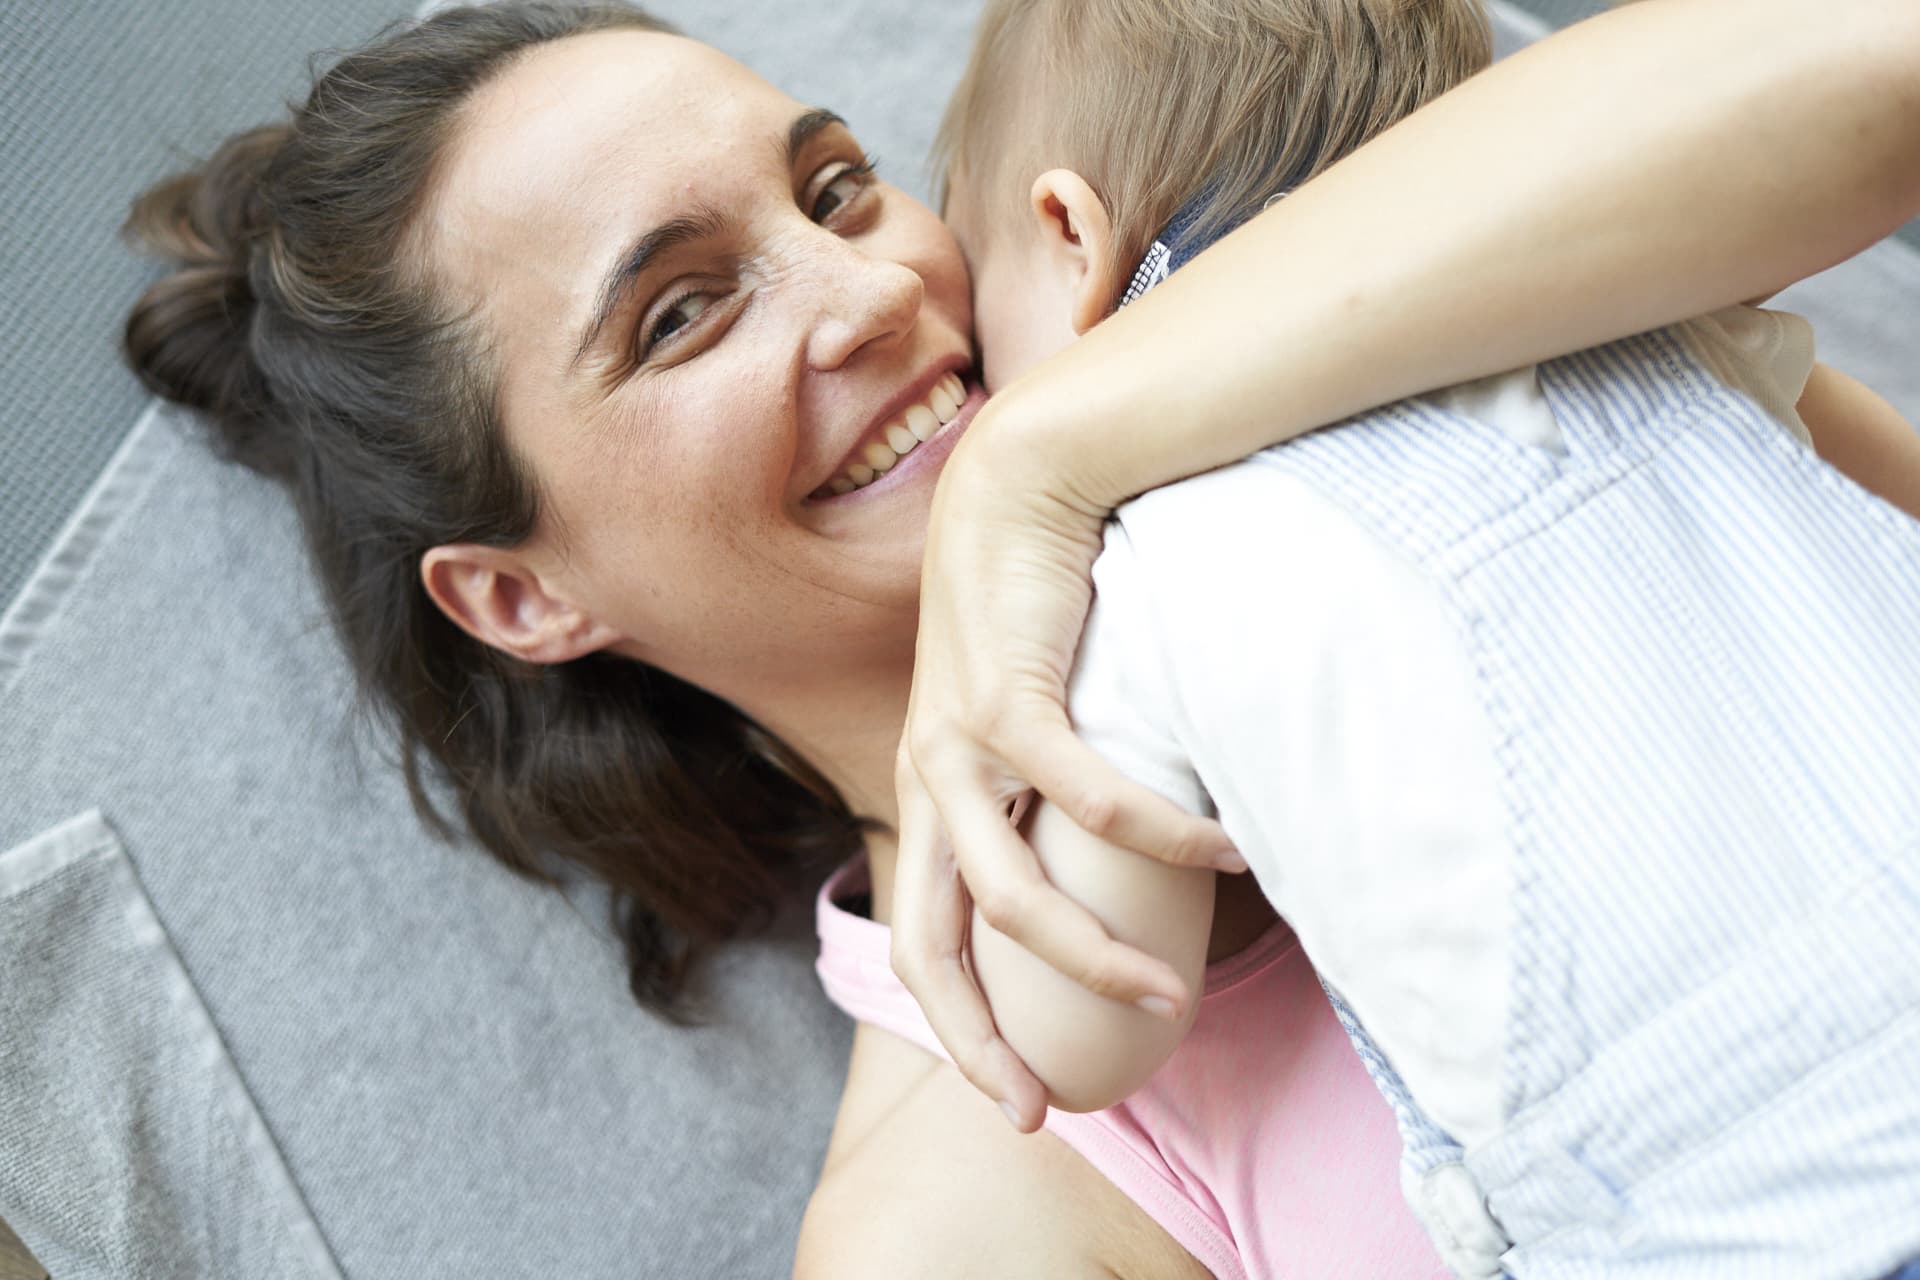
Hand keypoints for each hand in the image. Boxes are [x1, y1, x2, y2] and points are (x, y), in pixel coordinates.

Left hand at [890, 391, 1242, 1131]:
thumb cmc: (1043, 602)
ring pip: (1008, 894)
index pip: (921, 935)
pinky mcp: (1007, 693)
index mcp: (928, 792)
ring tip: (1160, 998)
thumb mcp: (1034, 712)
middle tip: (1045, 1107)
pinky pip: (1084, 795)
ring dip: (1088, 957)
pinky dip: (1153, 835)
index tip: (1024, 1094)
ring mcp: (957, 740)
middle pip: (932, 942)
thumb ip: (1057, 788)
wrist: (1024, 479)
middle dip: (982, 1035)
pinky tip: (1221, 848)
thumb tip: (1130, 862)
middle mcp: (927, 779)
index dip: (961, 1024)